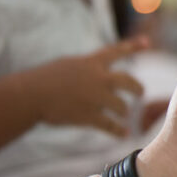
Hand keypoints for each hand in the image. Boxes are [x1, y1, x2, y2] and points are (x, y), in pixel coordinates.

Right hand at [27, 37, 146, 135]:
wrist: (29, 95)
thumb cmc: (43, 80)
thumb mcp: (67, 66)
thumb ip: (86, 69)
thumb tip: (100, 75)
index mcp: (90, 63)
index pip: (115, 51)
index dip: (132, 47)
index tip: (147, 42)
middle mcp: (97, 78)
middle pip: (128, 81)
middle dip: (137, 88)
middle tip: (140, 93)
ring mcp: (95, 97)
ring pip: (122, 106)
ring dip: (124, 112)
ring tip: (124, 115)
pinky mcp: (89, 116)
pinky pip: (111, 125)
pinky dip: (119, 130)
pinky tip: (125, 134)